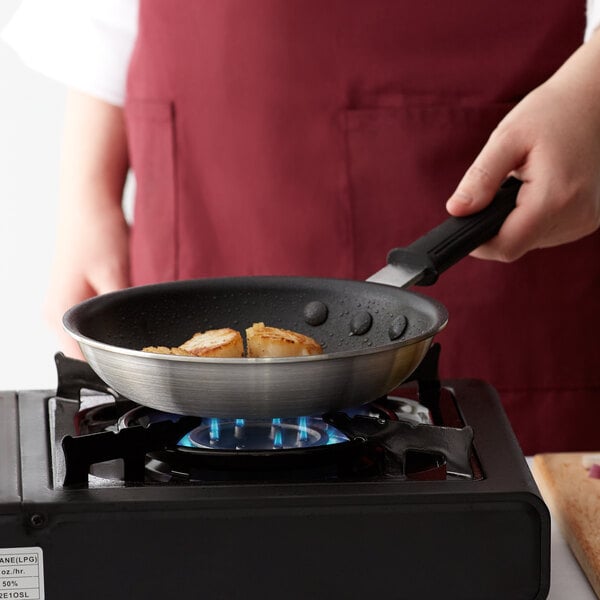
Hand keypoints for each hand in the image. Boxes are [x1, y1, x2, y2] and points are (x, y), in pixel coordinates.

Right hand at [45, 91, 129, 357]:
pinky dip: (109, 316)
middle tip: (144, 340)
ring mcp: (61, 302)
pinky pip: (91, 316)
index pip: (85, 359)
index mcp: (60, 314)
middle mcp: (55, 312)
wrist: (89, 199)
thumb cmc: (97, 231)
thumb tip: (134, 337)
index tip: (138, 360)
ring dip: (112, 330)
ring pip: (90, 332)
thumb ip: (122, 312)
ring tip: (136, 319)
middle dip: (114, 346)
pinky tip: (125, 305)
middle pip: (87, 349)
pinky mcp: (72, 292)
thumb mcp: (116, 276)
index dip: (113, 363)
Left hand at [446, 31, 599, 261]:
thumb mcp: (506, 139)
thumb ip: (480, 179)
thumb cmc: (550, 113)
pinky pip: (546, 233)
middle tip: (492, 192)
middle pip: (516, 246)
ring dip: (513, 222)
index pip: (506, 246)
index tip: (463, 224)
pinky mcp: (587, 220)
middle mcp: (576, 216)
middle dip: (494, 226)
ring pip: (530, 242)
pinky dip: (531, 219)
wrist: (595, 101)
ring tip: (518, 185)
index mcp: (555, 198)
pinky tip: (534, 191)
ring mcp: (586, 220)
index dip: (478, 242)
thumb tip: (456, 211)